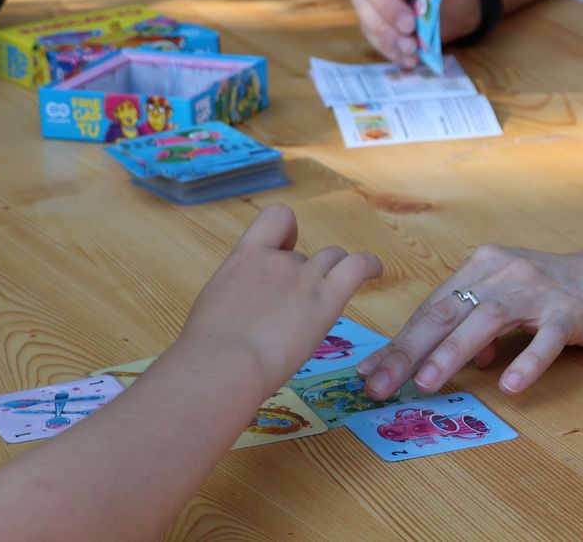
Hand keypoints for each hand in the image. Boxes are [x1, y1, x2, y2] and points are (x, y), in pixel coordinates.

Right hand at [177, 205, 381, 402]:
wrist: (221, 364)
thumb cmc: (207, 352)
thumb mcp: (212, 311)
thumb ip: (233, 302)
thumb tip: (238, 319)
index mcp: (244, 259)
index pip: (275, 219)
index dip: (286, 232)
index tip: (285, 249)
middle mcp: (277, 260)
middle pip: (305, 255)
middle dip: (304, 276)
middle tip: (295, 309)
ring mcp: (304, 277)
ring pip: (332, 259)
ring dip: (333, 275)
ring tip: (332, 294)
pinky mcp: (326, 298)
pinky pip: (358, 267)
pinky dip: (370, 265)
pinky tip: (375, 271)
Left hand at [358, 243, 582, 399]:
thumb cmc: (552, 290)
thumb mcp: (505, 300)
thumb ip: (472, 326)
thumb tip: (445, 362)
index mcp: (481, 267)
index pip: (432, 309)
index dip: (399, 342)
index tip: (370, 373)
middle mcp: (503, 272)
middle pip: (448, 311)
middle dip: (409, 350)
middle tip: (380, 384)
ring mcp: (538, 290)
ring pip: (488, 319)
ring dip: (454, 352)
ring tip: (427, 383)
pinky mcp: (569, 310)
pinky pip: (545, 338)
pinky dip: (527, 360)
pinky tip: (510, 385)